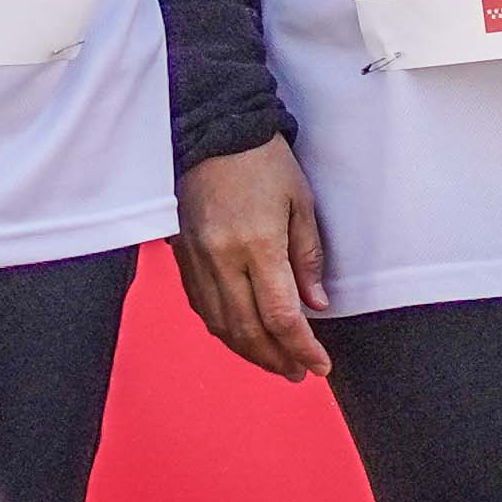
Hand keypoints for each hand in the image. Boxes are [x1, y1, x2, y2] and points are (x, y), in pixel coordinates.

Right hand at [172, 142, 334, 381]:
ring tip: (273, 361)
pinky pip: (201, 306)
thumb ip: (308, 258)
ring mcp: (197, 259)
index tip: (319, 365)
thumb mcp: (301, 203)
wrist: (212, 129)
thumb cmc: (264, 161)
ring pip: (221, 324)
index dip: (302, 348)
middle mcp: (222, 258)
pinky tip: (241, 335)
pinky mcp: (182, 255)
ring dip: (249, 351)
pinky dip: (223, 328)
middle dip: (276, 358)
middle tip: (297, 372)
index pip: (281, 315)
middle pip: (248, 330)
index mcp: (258, 244)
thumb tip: (316, 305)